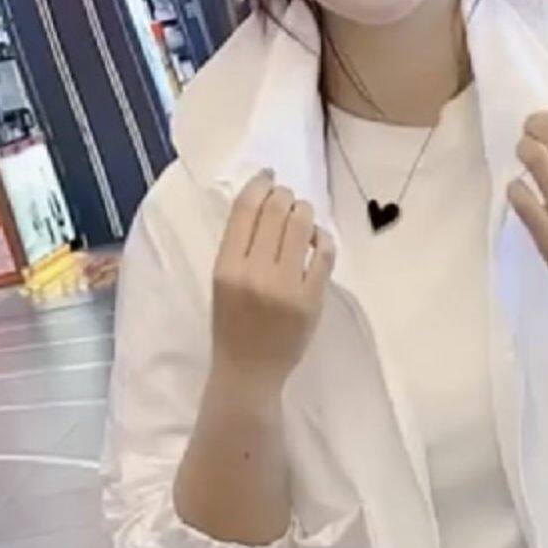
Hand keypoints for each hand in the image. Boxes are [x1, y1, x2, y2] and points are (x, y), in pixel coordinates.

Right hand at [211, 170, 335, 393]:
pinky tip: (316, 240)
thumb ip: (240, 245)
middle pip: (275, 210)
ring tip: (301, 216)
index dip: (259, 183)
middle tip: (286, 198)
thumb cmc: (231, 324)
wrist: (249, 371)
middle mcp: (255, 273)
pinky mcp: (312, 299)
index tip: (268, 176)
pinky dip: (322, 238)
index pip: (245, 209)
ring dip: (304, 211)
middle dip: (284, 195)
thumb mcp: (223, 281)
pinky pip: (324, 253)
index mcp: (226, 267)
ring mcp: (286, 286)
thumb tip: (265, 200)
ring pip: (301, 225)